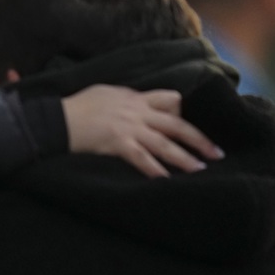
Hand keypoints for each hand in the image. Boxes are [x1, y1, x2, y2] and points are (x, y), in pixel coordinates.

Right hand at [60, 85, 222, 177]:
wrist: (58, 120)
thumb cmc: (78, 106)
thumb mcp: (106, 93)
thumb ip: (126, 98)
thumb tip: (136, 102)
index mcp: (135, 97)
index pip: (170, 100)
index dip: (186, 112)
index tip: (196, 124)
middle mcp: (137, 112)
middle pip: (177, 124)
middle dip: (199, 139)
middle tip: (216, 153)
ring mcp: (129, 128)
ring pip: (165, 144)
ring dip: (184, 158)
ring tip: (200, 169)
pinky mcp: (118, 144)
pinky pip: (142, 159)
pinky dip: (155, 171)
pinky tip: (167, 181)